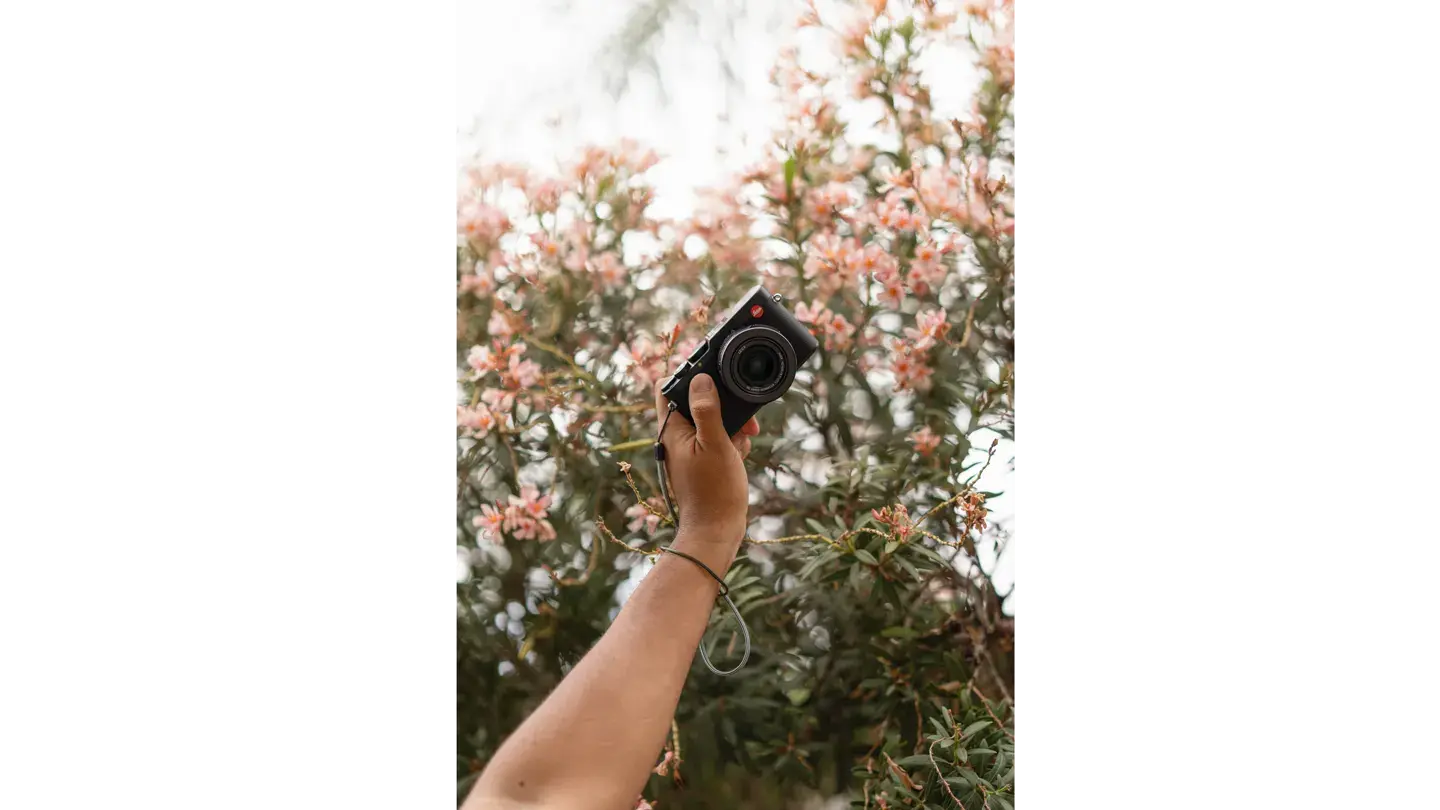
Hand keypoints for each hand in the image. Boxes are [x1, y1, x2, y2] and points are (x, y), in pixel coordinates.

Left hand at [654, 373, 758, 545]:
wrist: (716, 529)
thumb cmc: (714, 490)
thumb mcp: (714, 444)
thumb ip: (706, 409)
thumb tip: (700, 378)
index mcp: (671, 428)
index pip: (668, 386)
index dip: (688, 374)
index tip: (714, 376)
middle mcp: (677, 435)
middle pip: (697, 400)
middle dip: (723, 404)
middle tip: (743, 420)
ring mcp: (690, 448)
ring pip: (712, 419)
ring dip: (732, 424)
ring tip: (743, 440)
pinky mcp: (703, 459)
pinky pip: (718, 438)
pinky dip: (731, 441)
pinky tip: (739, 453)